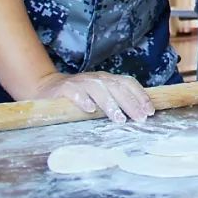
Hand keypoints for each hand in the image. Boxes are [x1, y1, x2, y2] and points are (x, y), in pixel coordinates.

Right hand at [32, 71, 153, 123]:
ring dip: (110, 104)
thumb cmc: (80, 97)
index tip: (150, 111)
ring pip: (99, 89)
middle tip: (140, 118)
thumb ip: (116, 103)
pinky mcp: (65, 88)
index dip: (141, 96)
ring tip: (119, 118)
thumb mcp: (100, 98)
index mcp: (108, 80)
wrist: (47, 88)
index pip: (129, 83)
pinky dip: (83, 99)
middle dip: (131, 103)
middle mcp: (97, 79)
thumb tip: (140, 115)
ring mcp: (81, 82)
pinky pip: (75, 92)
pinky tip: (89, 109)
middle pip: (118, 87)